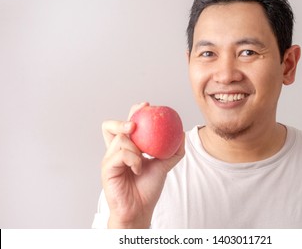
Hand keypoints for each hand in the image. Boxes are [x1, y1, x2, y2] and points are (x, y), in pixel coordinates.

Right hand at [101, 102, 184, 227]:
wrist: (140, 208)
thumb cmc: (148, 188)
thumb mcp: (164, 166)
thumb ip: (172, 151)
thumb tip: (182, 133)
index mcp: (127, 147)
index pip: (126, 124)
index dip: (134, 112)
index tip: (147, 106)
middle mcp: (115, 150)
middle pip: (110, 126)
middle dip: (122, 120)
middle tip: (135, 124)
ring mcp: (109, 158)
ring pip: (120, 140)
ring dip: (135, 149)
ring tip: (142, 161)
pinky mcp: (106, 168)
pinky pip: (120, 154)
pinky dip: (133, 159)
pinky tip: (138, 169)